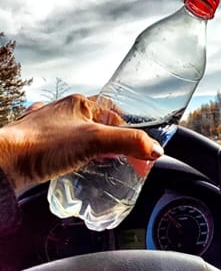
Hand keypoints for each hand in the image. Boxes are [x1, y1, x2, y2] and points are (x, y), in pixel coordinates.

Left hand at [0, 94, 163, 190]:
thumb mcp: (96, 141)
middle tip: (124, 157)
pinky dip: (76, 157)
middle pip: (99, 124)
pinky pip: (65, 149)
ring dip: (95, 149)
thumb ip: (129, 143)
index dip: (130, 129)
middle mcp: (63, 112)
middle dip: (114, 140)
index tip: (139, 146)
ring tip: (104, 164)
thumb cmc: (41, 145)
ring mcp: (49, 129)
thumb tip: (154, 149)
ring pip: (81, 136)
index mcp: (78, 103)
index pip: (115, 111)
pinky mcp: (39, 147)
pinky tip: (77, 167)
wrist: (2, 164)